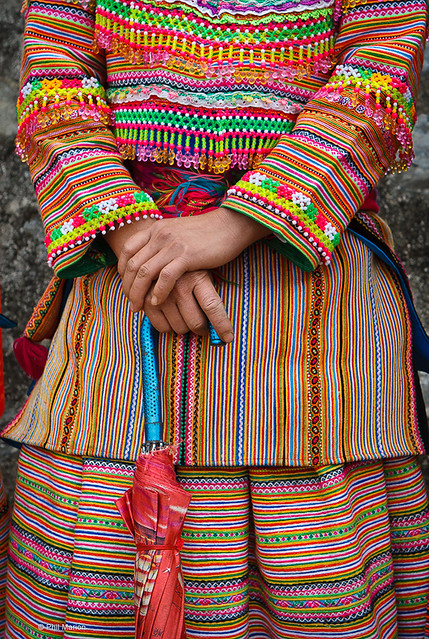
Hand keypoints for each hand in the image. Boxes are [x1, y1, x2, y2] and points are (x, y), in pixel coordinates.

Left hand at [117, 207, 268, 311]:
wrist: (230, 225)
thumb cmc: (207, 233)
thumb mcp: (178, 233)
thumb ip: (163, 243)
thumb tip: (154, 259)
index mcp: (156, 228)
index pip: (127, 249)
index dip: (122, 270)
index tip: (126, 285)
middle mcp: (160, 235)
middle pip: (132, 264)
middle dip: (128, 287)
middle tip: (130, 303)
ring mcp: (172, 244)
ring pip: (144, 272)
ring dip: (138, 293)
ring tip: (138, 307)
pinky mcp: (186, 255)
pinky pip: (165, 277)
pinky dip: (158, 292)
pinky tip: (157, 302)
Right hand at [143, 270, 233, 342]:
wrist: (160, 256)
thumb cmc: (189, 271)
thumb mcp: (204, 276)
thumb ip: (209, 298)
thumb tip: (221, 330)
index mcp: (198, 278)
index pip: (212, 306)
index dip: (221, 325)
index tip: (228, 338)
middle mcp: (180, 286)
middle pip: (196, 322)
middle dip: (201, 329)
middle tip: (202, 325)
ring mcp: (163, 294)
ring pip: (179, 328)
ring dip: (184, 328)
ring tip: (184, 317)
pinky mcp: (148, 301)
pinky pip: (162, 328)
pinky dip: (168, 328)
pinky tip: (171, 317)